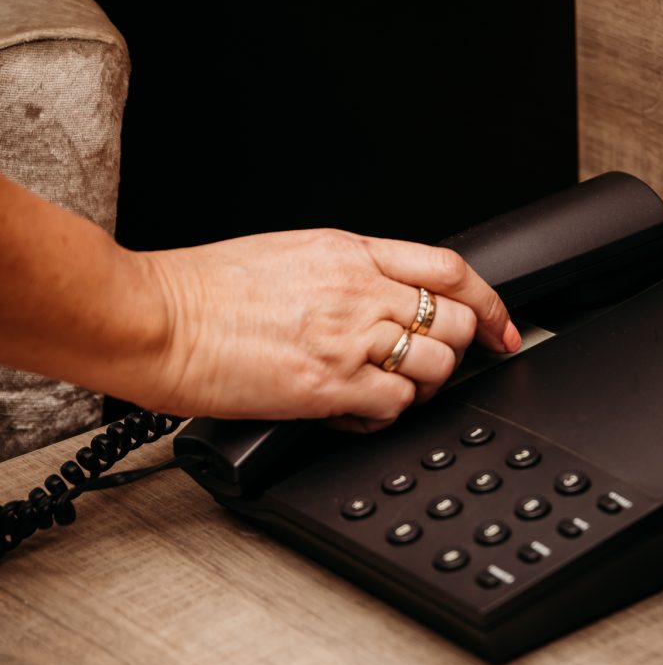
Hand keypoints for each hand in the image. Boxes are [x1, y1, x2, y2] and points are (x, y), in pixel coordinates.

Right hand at [137, 227, 519, 426]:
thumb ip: (345, 272)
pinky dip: (385, 413)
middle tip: (435, 366)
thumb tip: (382, 295)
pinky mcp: (328, 385)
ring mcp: (347, 337)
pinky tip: (355, 408)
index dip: (490, 301)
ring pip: (434, 366)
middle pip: (454, 320)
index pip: (449, 268)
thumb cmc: (204, 290)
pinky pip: (394, 405)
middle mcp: (358, 290)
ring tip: (385, 388)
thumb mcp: (288, 254)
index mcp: (350, 251)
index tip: (501, 326)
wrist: (159, 319)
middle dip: (457, 349)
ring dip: (422, 385)